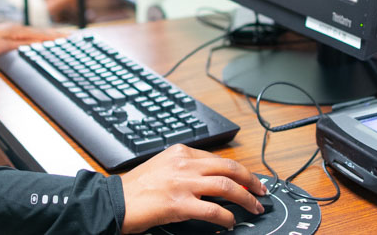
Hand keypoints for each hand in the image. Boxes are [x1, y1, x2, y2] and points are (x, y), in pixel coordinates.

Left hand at [0, 23, 73, 57]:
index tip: (70, 38)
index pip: (42, 34)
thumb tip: (40, 43)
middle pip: (41, 32)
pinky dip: (38, 37)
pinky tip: (40, 40)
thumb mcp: (3, 46)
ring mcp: (12, 31)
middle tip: (71, 37)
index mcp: (18, 30)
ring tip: (60, 37)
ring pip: (35, 34)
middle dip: (56, 35)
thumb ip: (22, 44)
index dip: (57, 37)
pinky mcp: (8, 34)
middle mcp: (17, 28)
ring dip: (48, 36)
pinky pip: (28, 35)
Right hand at [119, 144, 265, 232]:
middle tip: (261, 190)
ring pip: (226, 186)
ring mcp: (183, 183)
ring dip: (245, 198)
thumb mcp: (162, 167)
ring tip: (254, 207)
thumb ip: (185, 169)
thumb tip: (211, 180)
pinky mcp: (180, 204)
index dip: (238, 170)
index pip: (218, 159)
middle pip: (229, 168)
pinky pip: (213, 210)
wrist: (116, 201)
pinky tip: (230, 222)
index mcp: (180, 153)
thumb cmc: (136, 188)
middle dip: (250, 180)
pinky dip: (227, 217)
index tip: (248, 179)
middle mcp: (184, 164)